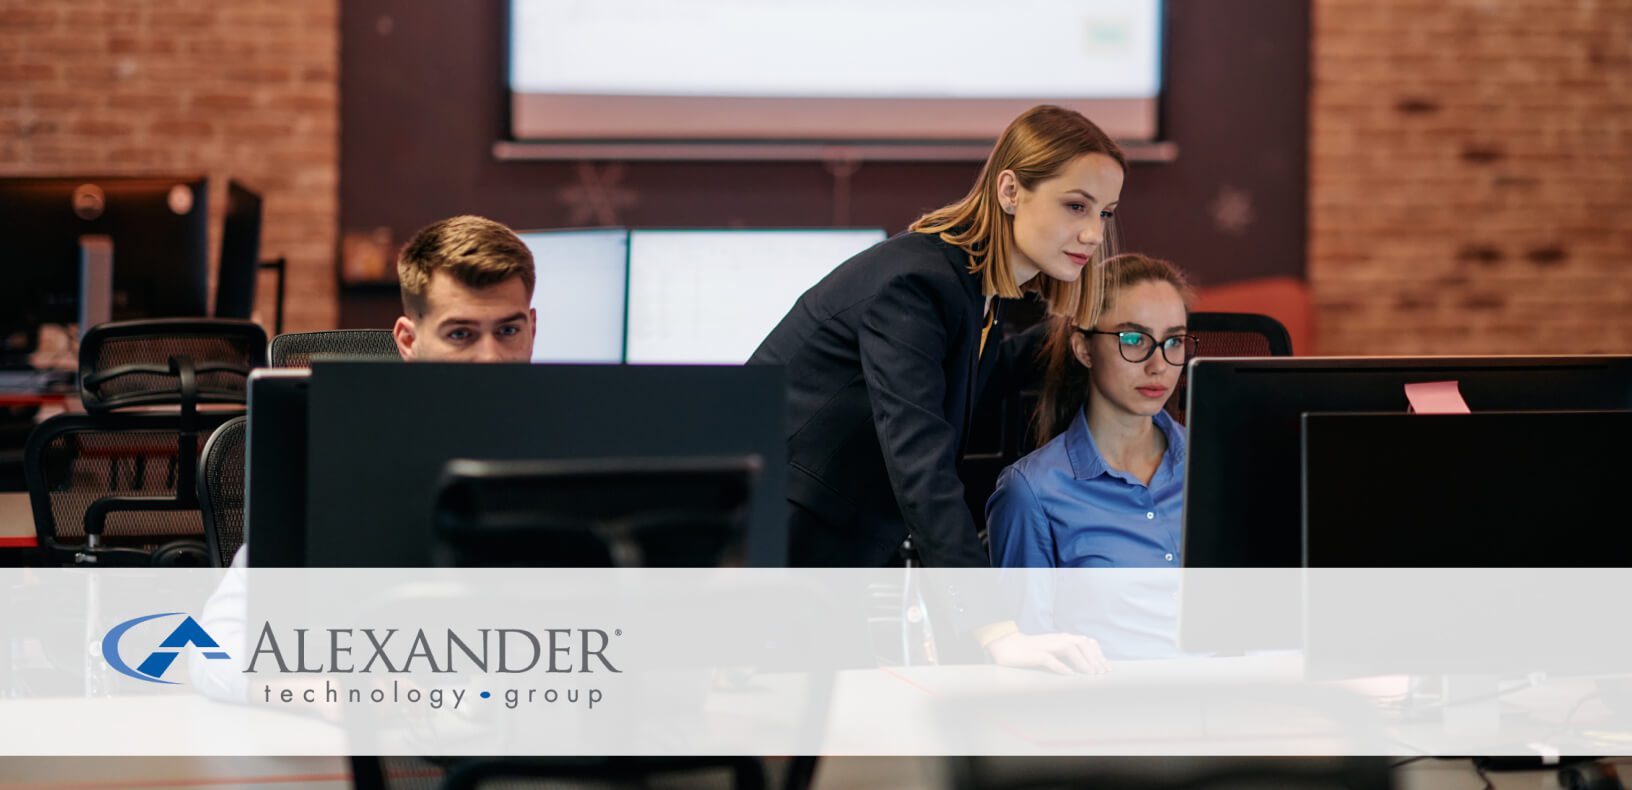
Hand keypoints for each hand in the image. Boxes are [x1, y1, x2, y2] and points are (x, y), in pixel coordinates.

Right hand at [986, 631, 1109, 674]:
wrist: (1005, 646)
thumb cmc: (1031, 650)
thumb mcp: (1053, 650)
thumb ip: (1068, 654)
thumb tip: (1087, 666)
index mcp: (1062, 638)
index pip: (1086, 642)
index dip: (1098, 654)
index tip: (1106, 669)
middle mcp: (1056, 639)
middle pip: (1081, 643)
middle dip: (1094, 658)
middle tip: (1102, 673)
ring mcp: (1045, 646)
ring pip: (1069, 648)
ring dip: (1082, 661)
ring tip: (1090, 674)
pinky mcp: (1034, 654)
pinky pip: (1050, 659)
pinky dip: (1061, 667)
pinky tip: (1069, 675)